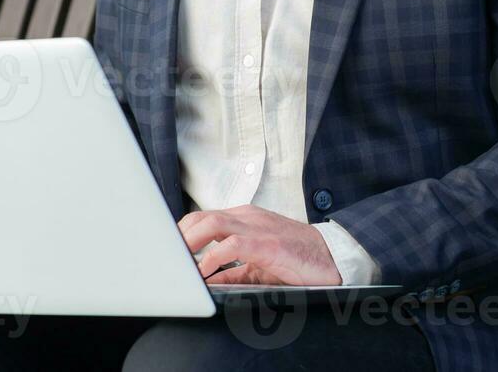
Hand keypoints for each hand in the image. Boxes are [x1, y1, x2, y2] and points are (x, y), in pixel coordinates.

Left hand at [178, 204, 342, 285]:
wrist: (331, 258)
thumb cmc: (295, 259)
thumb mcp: (257, 265)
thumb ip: (232, 271)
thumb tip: (206, 280)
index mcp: (243, 219)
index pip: (202, 218)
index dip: (181, 232)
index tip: (167, 248)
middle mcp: (247, 218)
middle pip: (201, 217)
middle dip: (179, 234)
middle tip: (165, 255)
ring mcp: (257, 228)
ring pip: (211, 224)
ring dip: (189, 241)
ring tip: (177, 259)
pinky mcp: (267, 244)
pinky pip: (232, 246)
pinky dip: (213, 258)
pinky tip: (204, 271)